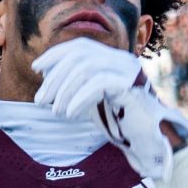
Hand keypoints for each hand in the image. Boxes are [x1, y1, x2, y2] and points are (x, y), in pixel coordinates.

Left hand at [33, 39, 187, 184]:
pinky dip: (79, 98)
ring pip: (87, 66)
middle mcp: (122, 59)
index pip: (80, 46)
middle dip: (56, 76)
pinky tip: (70, 114)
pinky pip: (99, 83)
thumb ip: (75, 87)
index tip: (36, 69)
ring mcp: (129, 70)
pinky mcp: (132, 85)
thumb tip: (46, 80)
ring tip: (55, 111)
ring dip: (64, 89)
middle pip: (80, 54)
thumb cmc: (121, 122)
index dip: (56, 54)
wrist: (151, 141)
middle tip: (40, 100)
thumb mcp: (93, 100)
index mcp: (113, 59)